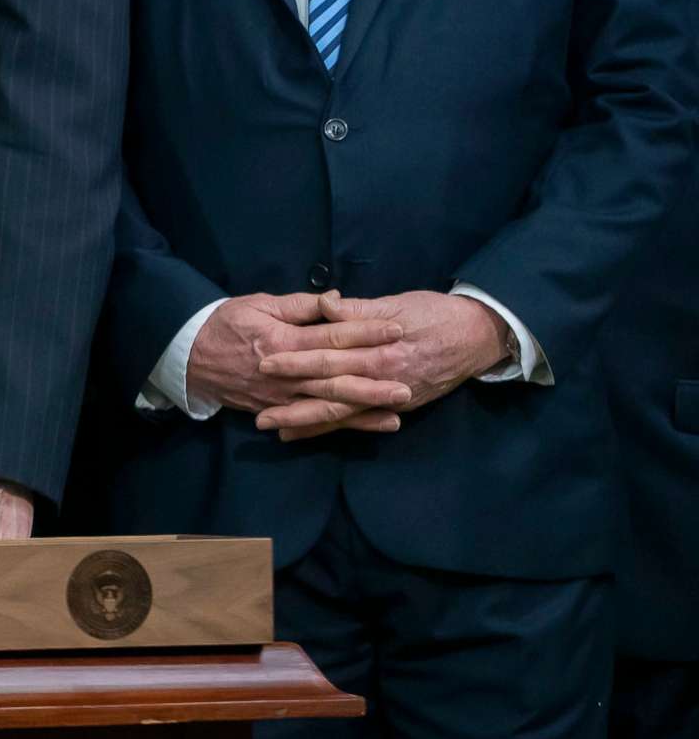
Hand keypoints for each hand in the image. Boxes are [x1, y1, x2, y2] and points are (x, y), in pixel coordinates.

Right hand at [186, 292, 409, 429]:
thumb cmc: (226, 324)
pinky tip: (371, 425)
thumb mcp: (258, 304)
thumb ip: (299, 305)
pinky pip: (315, 421)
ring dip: (364, 408)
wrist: (190, 359)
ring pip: (328, 404)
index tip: (395, 329)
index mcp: (281, 340)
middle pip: (334, 377)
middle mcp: (284, 373)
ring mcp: (281, 396)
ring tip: (399, 409)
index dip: (363, 333)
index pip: (329, 337)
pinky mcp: (278, 410)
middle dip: (372, 379)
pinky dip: (344, 426)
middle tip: (407, 380)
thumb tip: (336, 300)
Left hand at [254, 290, 507, 441]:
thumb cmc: (435, 313)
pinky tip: (309, 433)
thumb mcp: (397, 304)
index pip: (330, 357)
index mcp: (380, 350)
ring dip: (309, 424)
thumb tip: (325, 305)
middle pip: (332, 394)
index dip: (297, 360)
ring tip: (276, 431)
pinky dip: (335, 429)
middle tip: (259, 415)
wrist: (479, 335)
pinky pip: (361, 421)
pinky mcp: (399, 406)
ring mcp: (392, 397)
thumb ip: (358, 310)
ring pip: (344, 415)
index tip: (265, 362)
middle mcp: (384, 379)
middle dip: (294, 405)